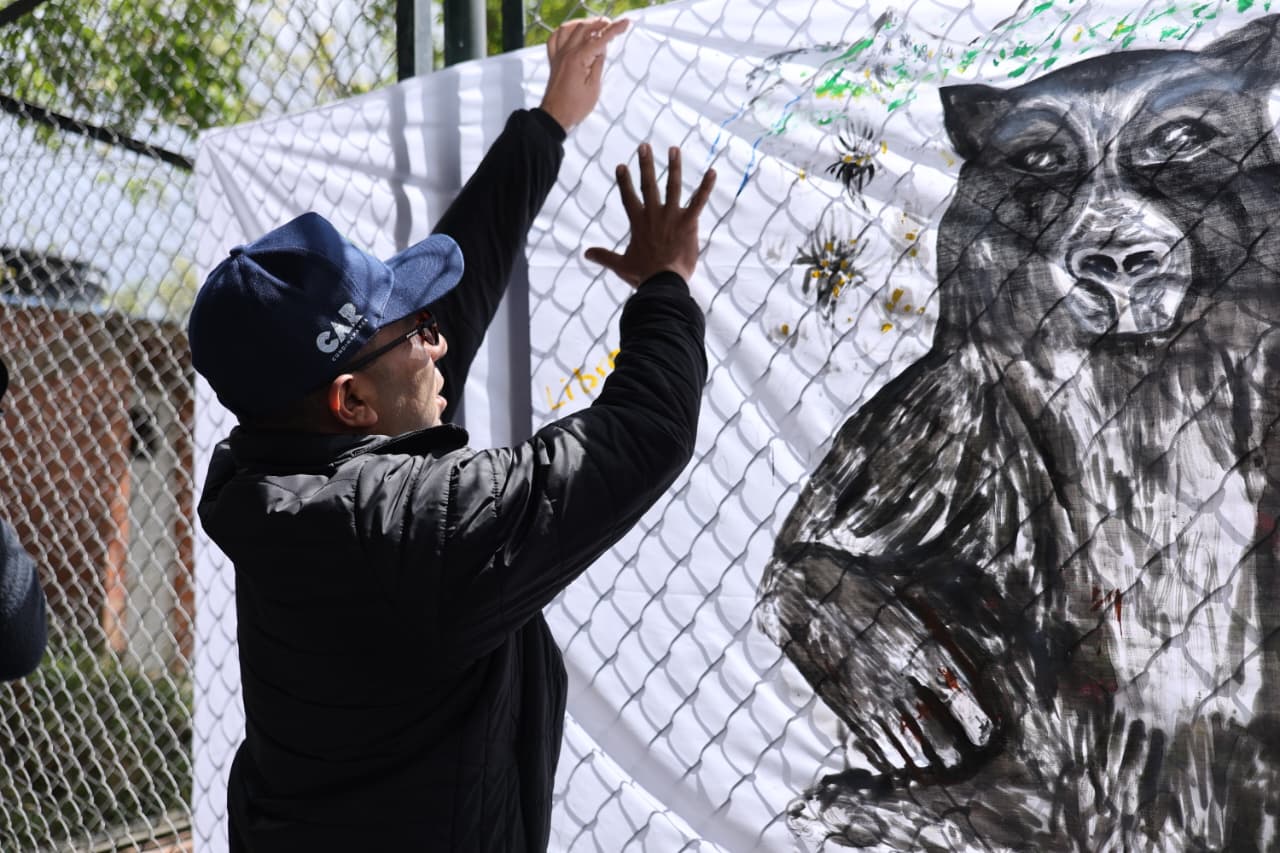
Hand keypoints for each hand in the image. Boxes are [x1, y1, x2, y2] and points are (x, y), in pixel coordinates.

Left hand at [538, 17, 628, 131]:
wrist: (555, 116)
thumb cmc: (575, 106)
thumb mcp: (594, 87)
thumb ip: (598, 64)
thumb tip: (602, 48)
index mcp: (578, 59)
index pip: (599, 39)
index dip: (614, 30)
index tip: (625, 23)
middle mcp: (566, 53)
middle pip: (584, 28)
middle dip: (599, 23)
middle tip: (611, 24)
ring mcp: (558, 55)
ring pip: (568, 29)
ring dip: (583, 24)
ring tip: (594, 26)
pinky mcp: (553, 60)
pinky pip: (554, 38)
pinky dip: (564, 31)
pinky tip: (572, 32)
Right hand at [586, 144, 716, 286]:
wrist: (663, 282)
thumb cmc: (643, 275)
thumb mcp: (620, 265)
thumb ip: (603, 256)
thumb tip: (586, 254)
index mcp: (638, 222)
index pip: (628, 196)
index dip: (624, 181)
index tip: (621, 166)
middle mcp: (654, 214)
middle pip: (648, 184)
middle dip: (646, 164)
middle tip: (644, 146)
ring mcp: (672, 216)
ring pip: (673, 185)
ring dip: (674, 166)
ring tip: (674, 149)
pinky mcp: (688, 222)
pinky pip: (699, 201)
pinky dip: (706, 186)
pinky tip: (712, 171)